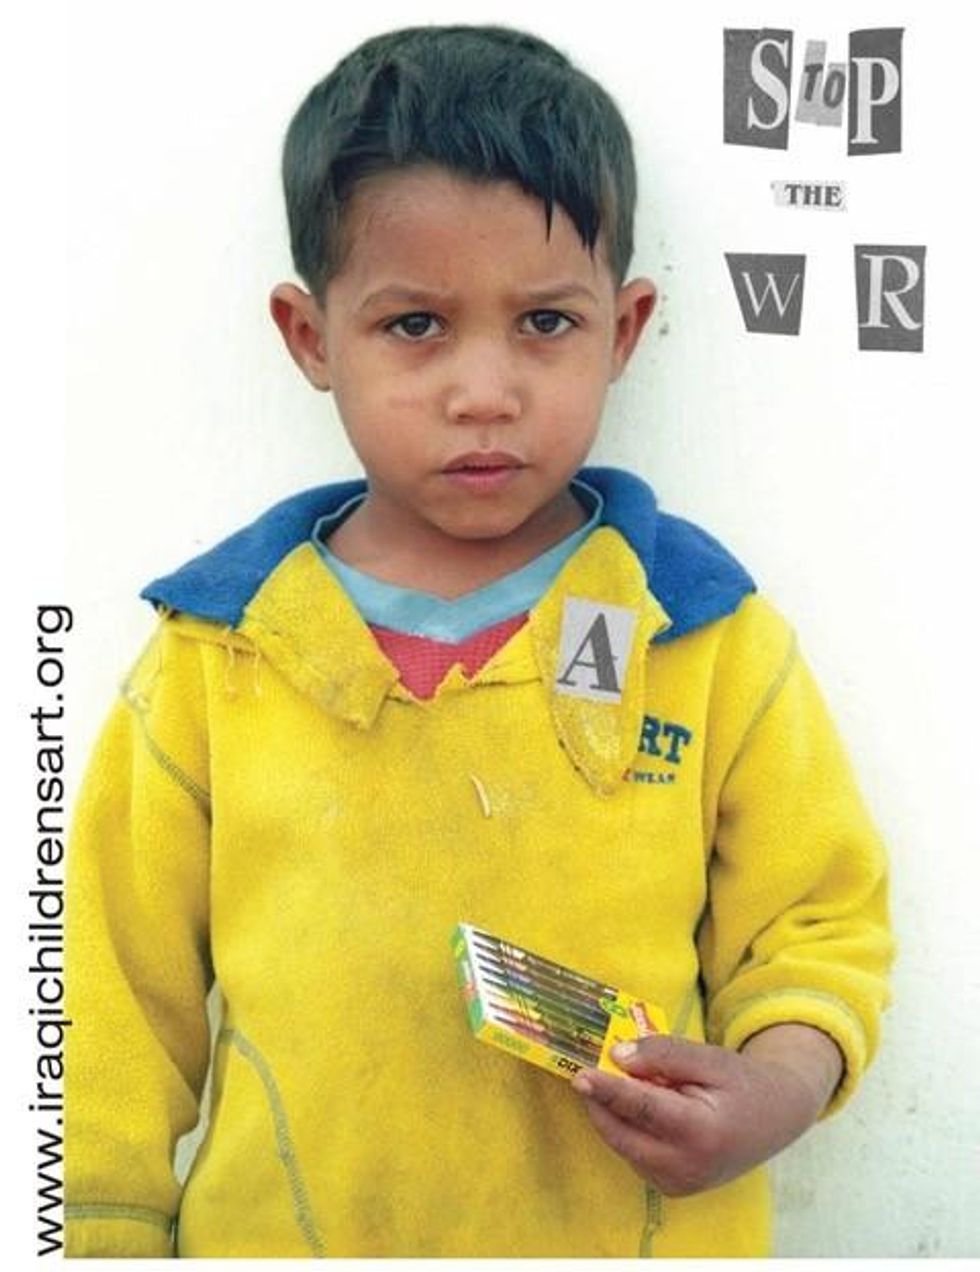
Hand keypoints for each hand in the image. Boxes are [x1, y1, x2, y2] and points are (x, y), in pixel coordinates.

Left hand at [571, 1025, 842, 1196]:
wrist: (774, 1119)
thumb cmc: (741, 1083)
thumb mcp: (708, 1058)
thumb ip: (663, 1054)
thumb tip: (617, 1056)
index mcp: (701, 1134)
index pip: (642, 1109)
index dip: (608, 1091)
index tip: (579, 1075)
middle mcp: (687, 1168)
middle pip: (622, 1132)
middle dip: (601, 1101)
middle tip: (590, 1069)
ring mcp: (678, 1184)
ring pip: (623, 1143)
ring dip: (615, 1112)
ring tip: (638, 1084)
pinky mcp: (671, 1187)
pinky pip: (633, 1152)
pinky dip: (628, 1126)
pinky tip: (647, 1105)